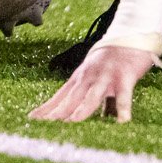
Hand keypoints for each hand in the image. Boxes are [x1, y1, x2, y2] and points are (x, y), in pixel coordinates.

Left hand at [30, 44, 157, 122]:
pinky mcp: (124, 77)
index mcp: (80, 79)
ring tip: (72, 123)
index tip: (31, 119)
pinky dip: (122, 108)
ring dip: (82, 109)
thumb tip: (103, 121)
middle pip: (70, 98)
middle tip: (43, 126)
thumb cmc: (114, 61)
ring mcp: (105, 76)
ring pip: (91, 96)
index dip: (46, 108)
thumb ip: (101, 102)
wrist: (130, 36)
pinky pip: (123, 95)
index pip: (59, 96)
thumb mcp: (101, 81)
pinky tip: (122, 122)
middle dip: (57, 112)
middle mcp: (88, 77)